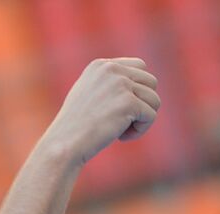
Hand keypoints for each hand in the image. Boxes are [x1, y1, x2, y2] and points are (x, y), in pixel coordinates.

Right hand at [41, 58, 160, 166]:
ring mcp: (121, 84)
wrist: (65, 143)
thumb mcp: (88, 95)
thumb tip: (137, 87)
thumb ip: (109, 85)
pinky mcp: (129, 102)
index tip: (121, 110)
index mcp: (101, 65)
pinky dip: (140, 130)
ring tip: (122, 131)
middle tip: (124, 122)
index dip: (137, 90)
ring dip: (142, 119)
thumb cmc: (75, 127)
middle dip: (143, 104)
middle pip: (151, 82)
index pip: (139, 66)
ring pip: (154, 100)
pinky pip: (151, 116)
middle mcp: (112, 69)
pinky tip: (122, 137)